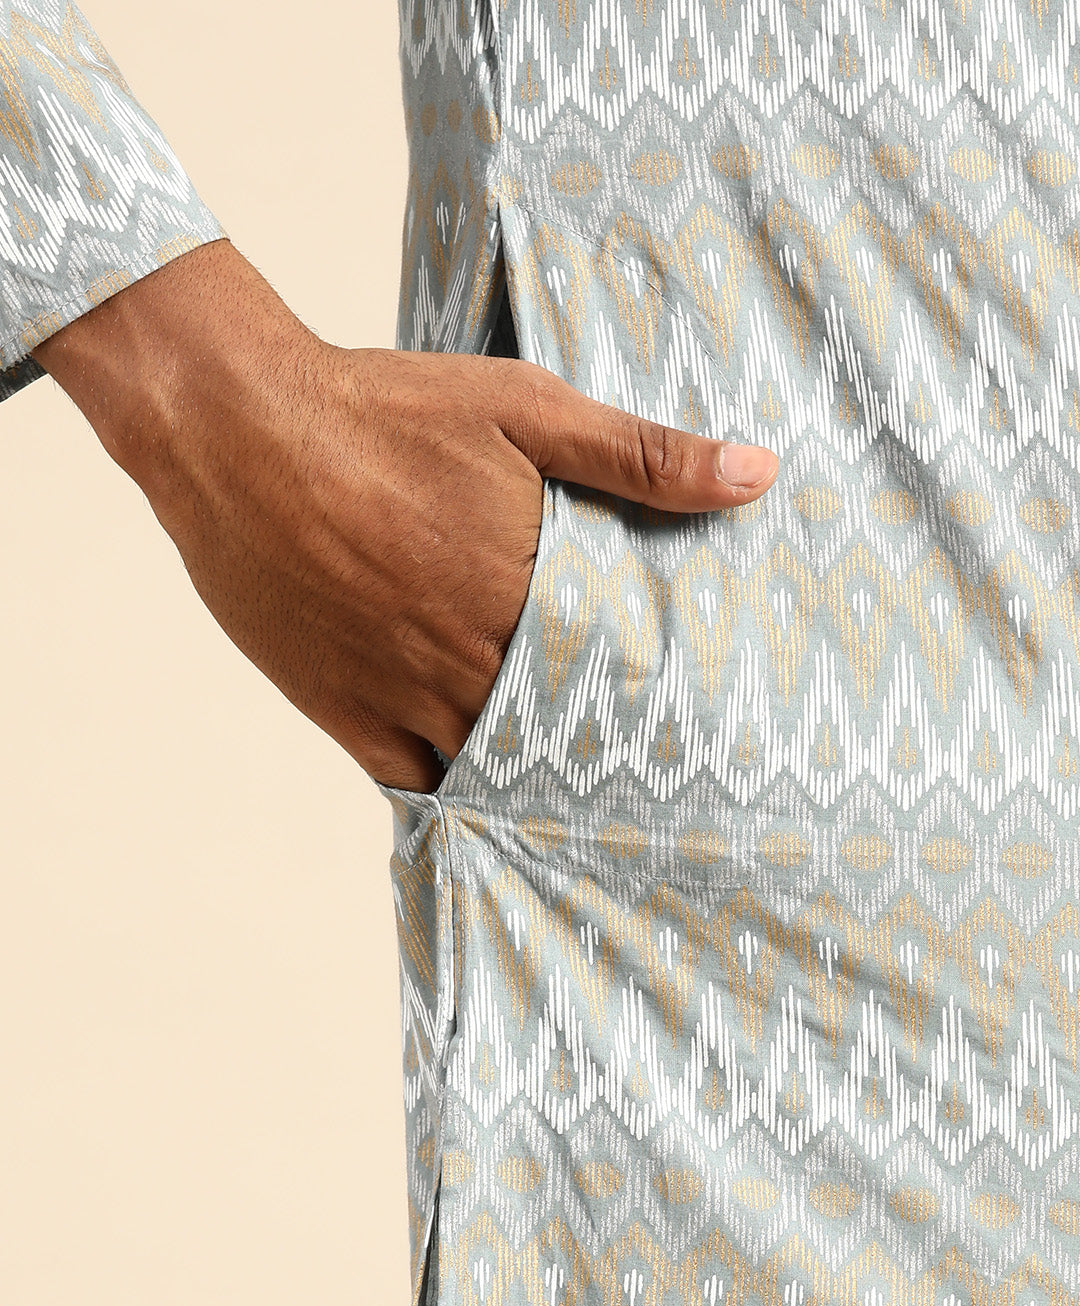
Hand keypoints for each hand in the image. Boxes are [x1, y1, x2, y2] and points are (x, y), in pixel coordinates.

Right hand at [33, 240, 778, 792]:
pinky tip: (482, 796)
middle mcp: (468, 659)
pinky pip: (410, 779)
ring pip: (488, 767)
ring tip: (581, 803)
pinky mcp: (339, 708)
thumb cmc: (385, 410)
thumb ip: (642, 455)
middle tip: (651, 788)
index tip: (694, 736)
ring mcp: (400, 693)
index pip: (616, 684)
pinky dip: (450, 790)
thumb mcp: (526, 409)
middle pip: (556, 738)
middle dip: (600, 756)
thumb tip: (757, 474)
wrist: (237, 429)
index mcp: (525, 594)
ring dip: (532, 781)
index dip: (655, 713)